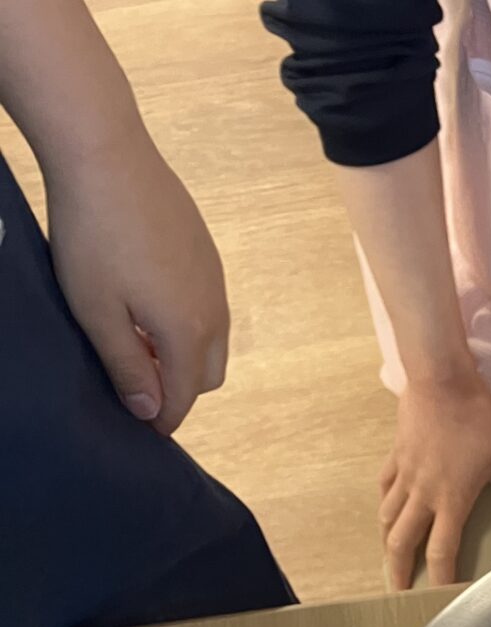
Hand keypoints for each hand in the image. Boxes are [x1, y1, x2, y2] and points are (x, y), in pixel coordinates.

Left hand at [45, 126, 227, 434]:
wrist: (106, 152)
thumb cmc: (92, 234)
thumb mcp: (96, 311)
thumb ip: (126, 367)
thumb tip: (149, 411)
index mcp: (187, 332)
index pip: (185, 397)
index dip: (163, 418)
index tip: (142, 427)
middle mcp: (214, 311)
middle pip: (209, 375)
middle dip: (180, 389)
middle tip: (137, 382)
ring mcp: (214, 279)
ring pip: (212, 340)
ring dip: (184, 354)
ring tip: (139, 339)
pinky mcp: (207, 253)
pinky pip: (208, 306)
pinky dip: (187, 321)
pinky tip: (147, 299)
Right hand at [380, 369, 490, 588]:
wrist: (440, 377)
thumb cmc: (478, 415)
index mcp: (450, 500)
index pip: (441, 553)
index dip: (440, 580)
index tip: (440, 599)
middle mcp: (422, 494)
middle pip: (402, 543)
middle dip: (399, 572)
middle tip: (399, 592)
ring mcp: (405, 475)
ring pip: (388, 518)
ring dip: (388, 543)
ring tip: (390, 560)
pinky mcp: (396, 457)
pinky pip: (384, 488)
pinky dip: (385, 506)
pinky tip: (387, 512)